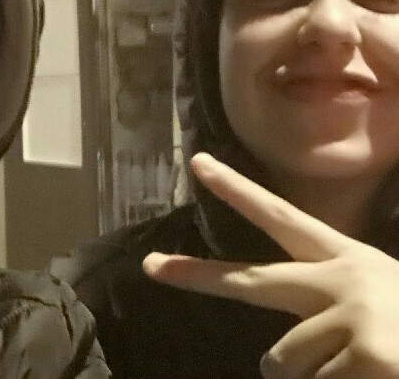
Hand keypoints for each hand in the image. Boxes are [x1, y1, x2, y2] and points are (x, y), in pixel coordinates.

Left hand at [143, 153, 398, 378]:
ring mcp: (349, 318)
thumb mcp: (372, 298)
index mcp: (343, 259)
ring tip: (354, 365)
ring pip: (281, 362)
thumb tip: (270, 359)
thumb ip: (321, 308)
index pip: (280, 215)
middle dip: (195, 276)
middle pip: (250, 282)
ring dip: (308, 375)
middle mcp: (338, 281)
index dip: (237, 189)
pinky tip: (368, 374)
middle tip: (151, 267)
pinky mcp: (363, 357)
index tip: (198, 164)